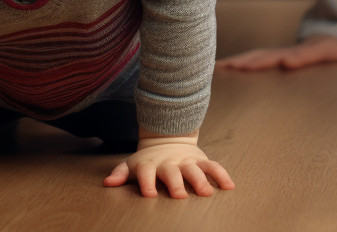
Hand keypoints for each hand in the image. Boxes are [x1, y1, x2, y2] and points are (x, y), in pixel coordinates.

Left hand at [103, 133, 233, 197]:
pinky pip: (213, 166)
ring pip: (194, 170)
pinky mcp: (200, 160)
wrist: (168, 138)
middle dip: (176, 184)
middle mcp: (169, 162)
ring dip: (200, 181)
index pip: (146, 172)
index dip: (147, 183)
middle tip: (180, 197)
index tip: (150, 195)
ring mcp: (186, 161)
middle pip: (172, 173)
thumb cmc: (148, 160)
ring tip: (206, 193)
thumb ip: (120, 173)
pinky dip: (221, 175)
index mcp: (150, 164)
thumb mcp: (132, 164)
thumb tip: (107, 183)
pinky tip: (229, 187)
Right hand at [217, 33, 336, 70]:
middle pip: (253, 57)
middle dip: (234, 63)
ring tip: (219, 68)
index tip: (230, 69)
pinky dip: (246, 63)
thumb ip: (305, 57)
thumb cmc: (333, 47)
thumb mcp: (322, 53)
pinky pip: (260, 59)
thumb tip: (285, 63)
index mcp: (287, 54)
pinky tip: (238, 68)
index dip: (247, 64)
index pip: (263, 60)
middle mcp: (280, 53)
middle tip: (213, 70)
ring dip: (237, 63)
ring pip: (253, 57)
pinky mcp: (283, 57)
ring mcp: (280, 54)